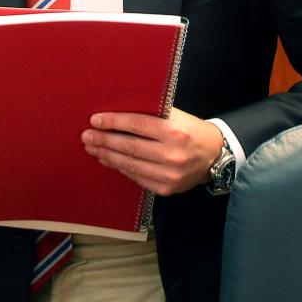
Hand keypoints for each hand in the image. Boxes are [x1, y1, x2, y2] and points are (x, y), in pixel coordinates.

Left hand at [82, 107, 221, 196]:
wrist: (214, 156)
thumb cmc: (191, 130)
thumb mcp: (176, 116)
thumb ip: (152, 114)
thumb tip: (118, 113)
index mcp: (175, 131)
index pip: (137, 125)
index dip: (113, 122)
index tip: (95, 120)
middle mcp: (173, 155)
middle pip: (130, 147)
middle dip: (104, 140)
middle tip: (87, 136)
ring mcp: (169, 175)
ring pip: (130, 164)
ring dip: (108, 155)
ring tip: (93, 148)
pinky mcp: (166, 189)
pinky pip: (137, 177)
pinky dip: (120, 168)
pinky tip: (109, 160)